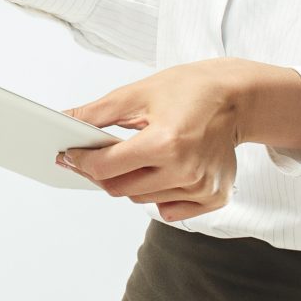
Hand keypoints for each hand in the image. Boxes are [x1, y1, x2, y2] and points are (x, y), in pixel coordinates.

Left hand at [57, 58, 276, 222]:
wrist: (237, 98)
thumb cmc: (190, 90)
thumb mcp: (138, 93)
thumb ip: (97, 113)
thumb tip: (63, 122)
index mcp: (165, 142)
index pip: (105, 167)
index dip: (80, 161)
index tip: (68, 154)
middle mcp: (185, 171)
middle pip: (119, 189)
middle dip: (104, 172)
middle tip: (103, 154)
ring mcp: (201, 188)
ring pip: (142, 200)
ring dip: (133, 182)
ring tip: (145, 155)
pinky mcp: (213, 197)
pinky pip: (169, 210)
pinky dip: (159, 196)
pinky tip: (167, 171)